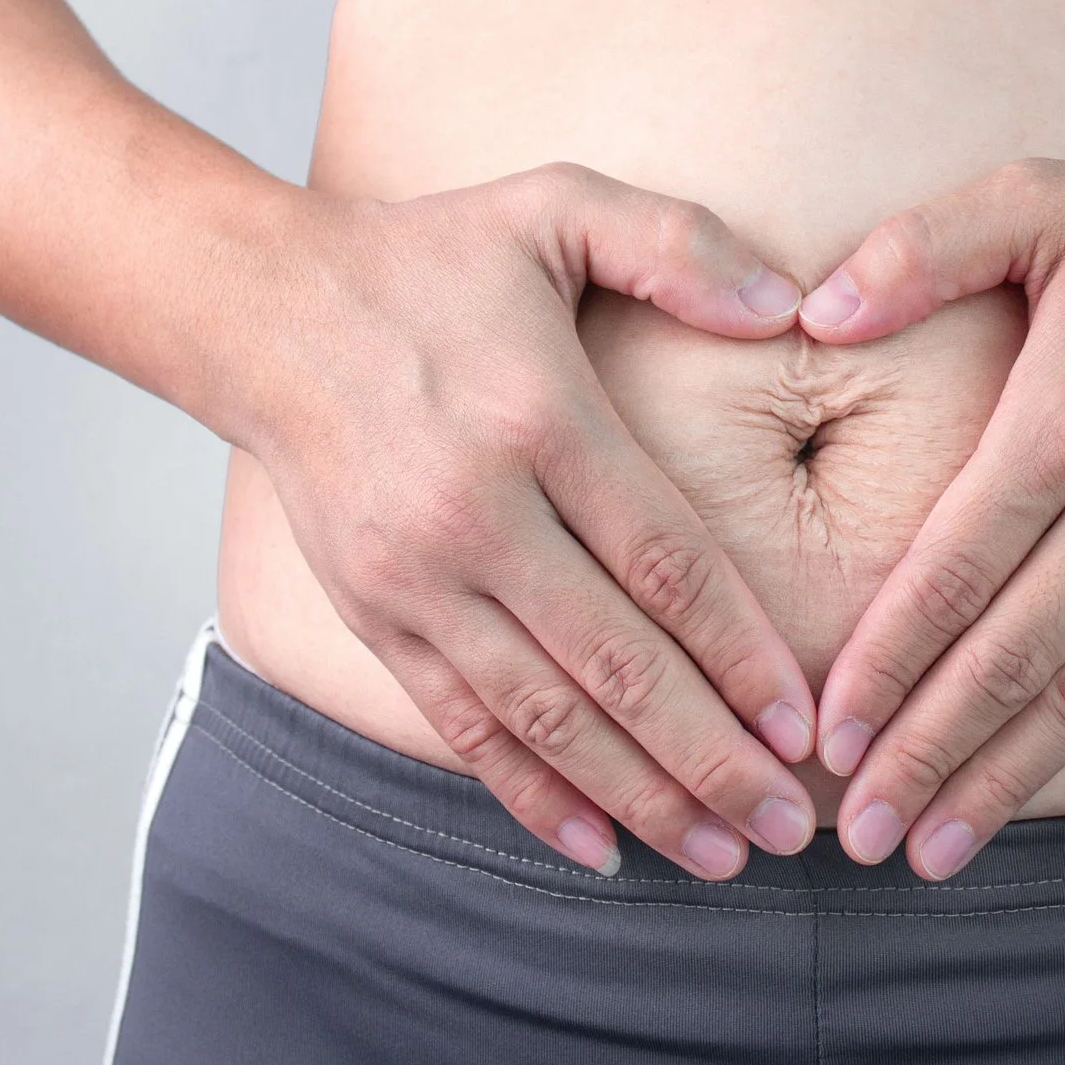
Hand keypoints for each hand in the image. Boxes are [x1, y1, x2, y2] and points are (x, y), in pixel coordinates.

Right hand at [243, 162, 822, 878]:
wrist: (258, 312)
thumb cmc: (429, 260)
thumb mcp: (554, 206)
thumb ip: (678, 242)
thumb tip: (794, 304)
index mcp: (537, 418)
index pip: (663, 559)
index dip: (740, 652)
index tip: (807, 723)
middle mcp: (473, 514)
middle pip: (614, 663)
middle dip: (709, 756)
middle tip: (789, 826)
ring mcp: (415, 579)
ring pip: (543, 716)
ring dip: (636, 795)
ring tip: (719, 858)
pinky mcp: (375, 618)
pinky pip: (462, 724)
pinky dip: (529, 794)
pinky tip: (598, 847)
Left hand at [797, 157, 1064, 876]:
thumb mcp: (1044, 196)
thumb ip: (921, 247)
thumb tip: (813, 311)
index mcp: (1060, 424)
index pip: (951, 572)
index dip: (884, 666)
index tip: (828, 741)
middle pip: (1010, 659)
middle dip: (926, 757)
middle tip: (859, 840)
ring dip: (1011, 783)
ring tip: (939, 857)